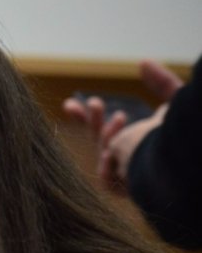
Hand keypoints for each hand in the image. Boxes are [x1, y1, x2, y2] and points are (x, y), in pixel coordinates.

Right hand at [62, 60, 181, 189]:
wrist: (184, 166)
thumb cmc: (184, 139)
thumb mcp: (176, 104)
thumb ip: (162, 83)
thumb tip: (143, 61)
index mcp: (137, 143)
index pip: (107, 130)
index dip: (89, 117)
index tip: (69, 104)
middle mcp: (128, 159)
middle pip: (100, 141)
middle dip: (93, 120)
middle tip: (95, 102)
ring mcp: (124, 176)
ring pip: (103, 154)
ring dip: (105, 136)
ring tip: (120, 117)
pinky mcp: (122, 191)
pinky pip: (105, 180)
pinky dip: (105, 166)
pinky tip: (110, 152)